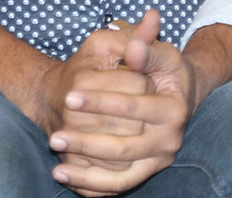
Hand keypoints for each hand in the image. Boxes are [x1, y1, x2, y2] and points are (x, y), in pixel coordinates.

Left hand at [49, 13, 195, 196]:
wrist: (177, 95)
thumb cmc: (162, 69)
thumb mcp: (160, 53)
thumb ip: (146, 48)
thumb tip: (134, 47)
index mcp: (174, 108)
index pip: (133, 107)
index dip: (100, 101)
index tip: (69, 95)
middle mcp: (170, 139)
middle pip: (124, 146)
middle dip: (86, 140)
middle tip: (54, 134)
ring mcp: (159, 159)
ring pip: (119, 172)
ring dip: (84, 166)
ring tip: (55, 154)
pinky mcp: (146, 172)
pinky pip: (116, 186)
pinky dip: (89, 183)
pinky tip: (63, 173)